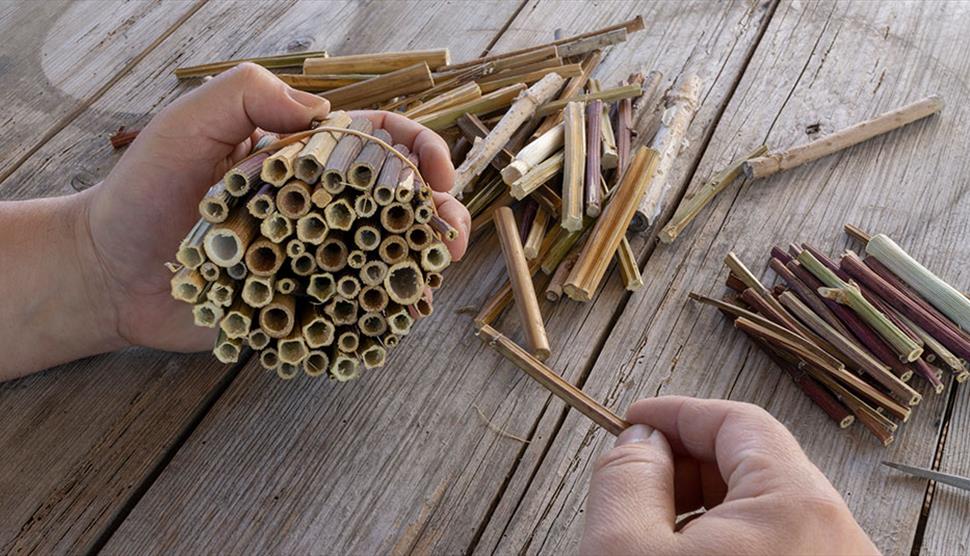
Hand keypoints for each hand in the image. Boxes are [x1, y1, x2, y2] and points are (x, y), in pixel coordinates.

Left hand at [80, 63, 468, 352]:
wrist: (108, 271)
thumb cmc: (142, 192)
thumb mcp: (186, 124)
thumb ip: (247, 96)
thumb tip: (324, 110)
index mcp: (305, 154)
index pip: (380, 141)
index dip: (420, 151)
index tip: (437, 177)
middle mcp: (320, 203)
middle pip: (399, 200)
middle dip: (439, 213)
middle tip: (450, 236)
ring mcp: (316, 254)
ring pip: (387, 253)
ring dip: (423, 261)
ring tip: (434, 274)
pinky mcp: (303, 300)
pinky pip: (357, 302)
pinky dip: (388, 307)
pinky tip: (404, 311)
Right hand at [581, 396, 877, 554]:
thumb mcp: (623, 548)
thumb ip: (626, 475)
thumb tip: (639, 439)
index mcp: (797, 507)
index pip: (738, 421)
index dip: (676, 413)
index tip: (633, 420)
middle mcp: (838, 537)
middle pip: (756, 464)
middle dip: (687, 463)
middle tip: (636, 479)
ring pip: (766, 511)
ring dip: (703, 506)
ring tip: (654, 531)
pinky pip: (780, 546)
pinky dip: (729, 540)